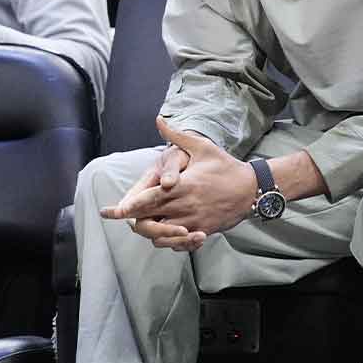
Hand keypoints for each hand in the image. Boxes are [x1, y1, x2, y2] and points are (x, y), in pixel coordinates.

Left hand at [101, 117, 257, 249]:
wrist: (252, 189)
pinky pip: (178, 243)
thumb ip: (177, 136)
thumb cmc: (226, 167)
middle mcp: (184, 206)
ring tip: (143, 222)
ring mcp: (193, 221)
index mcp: (181, 186)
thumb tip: (159, 119)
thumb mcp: (203, 147)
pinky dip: (168, 240)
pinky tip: (166, 231)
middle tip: (123, 217)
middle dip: (132, 221)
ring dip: (149, 231)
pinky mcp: (202, 231)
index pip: (147, 199)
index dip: (126, 206)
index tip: (109, 211)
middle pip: (148, 222)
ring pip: (161, 236)